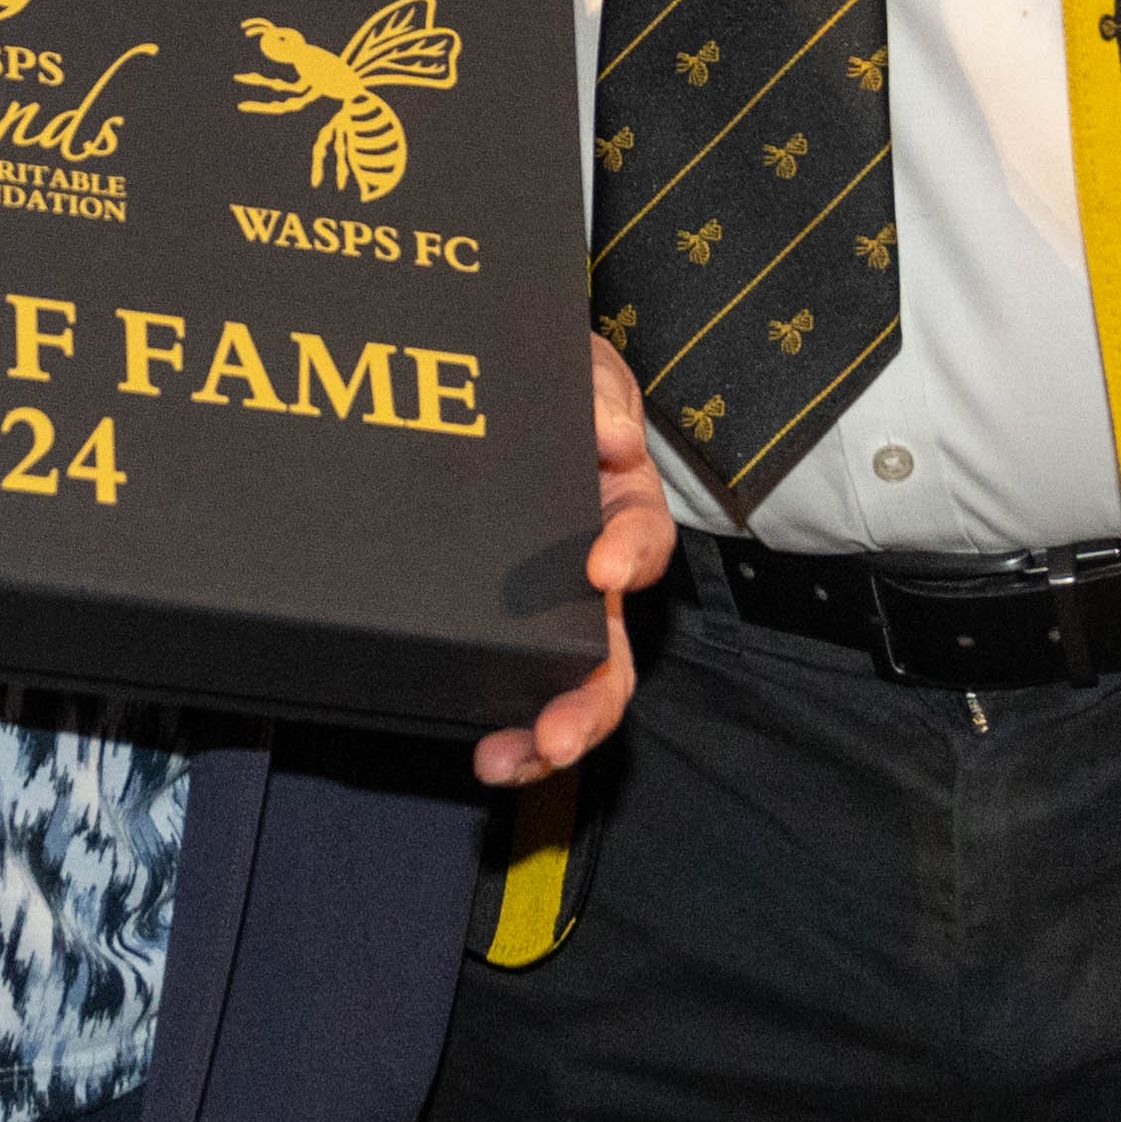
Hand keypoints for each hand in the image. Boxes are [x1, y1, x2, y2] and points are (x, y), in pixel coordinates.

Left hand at [469, 334, 672, 786]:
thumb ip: (597, 386)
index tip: (602, 569)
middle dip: (591, 697)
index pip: (639, 535)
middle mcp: (591, 570)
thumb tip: (612, 436)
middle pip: (612, 646)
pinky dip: (504, 719)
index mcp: (615, 504)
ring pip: (569, 681)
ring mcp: (547, 605)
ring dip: (550, 728)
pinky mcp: (498, 623)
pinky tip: (484, 748)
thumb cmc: (550, 381)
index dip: (628, 553)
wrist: (481, 381)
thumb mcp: (578, 364)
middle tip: (561, 733)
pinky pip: (511, 680)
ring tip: (514, 757)